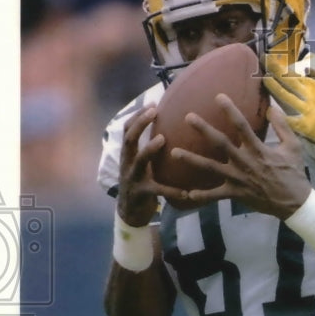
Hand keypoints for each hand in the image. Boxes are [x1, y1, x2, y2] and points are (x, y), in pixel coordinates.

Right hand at [117, 106, 191, 224]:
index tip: (153, 103)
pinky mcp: (141, 194)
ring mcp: (132, 178)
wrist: (130, 212)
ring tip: (163, 139)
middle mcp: (127, 163)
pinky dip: (172, 191)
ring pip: (139, 161)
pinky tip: (187, 193)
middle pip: (128, 139)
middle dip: (139, 124)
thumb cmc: (141, 182)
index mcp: (128, 154)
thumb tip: (169, 128)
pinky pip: (157, 191)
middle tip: (154, 113)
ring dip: (149, 148)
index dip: (137, 116)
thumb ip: (150, 148)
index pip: (127, 129)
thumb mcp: (142, 163)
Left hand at [171, 97, 312, 218]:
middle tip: (188, 117)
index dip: (230, 110)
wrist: (294, 202)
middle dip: (204, 130)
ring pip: (211, 168)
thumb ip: (282, 126)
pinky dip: (203, 196)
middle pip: (220, 143)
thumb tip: (272, 107)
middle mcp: (245, 162)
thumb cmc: (294, 173)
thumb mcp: (294, 146)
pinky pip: (216, 195)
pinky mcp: (236, 193)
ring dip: (192, 160)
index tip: (218, 96)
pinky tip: (188, 194)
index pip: (242, 126)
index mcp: (259, 149)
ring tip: (174, 152)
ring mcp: (238, 179)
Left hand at [262, 57, 314, 152]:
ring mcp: (307, 112)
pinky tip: (269, 110)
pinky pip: (290, 120)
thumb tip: (308, 65)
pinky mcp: (308, 127)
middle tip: (261, 63)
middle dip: (273, 73)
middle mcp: (310, 97)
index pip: (295, 75)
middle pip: (287, 83)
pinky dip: (280, 116)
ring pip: (286, 99)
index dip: (280, 67)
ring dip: (274, 89)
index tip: (269, 59)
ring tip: (263, 80)